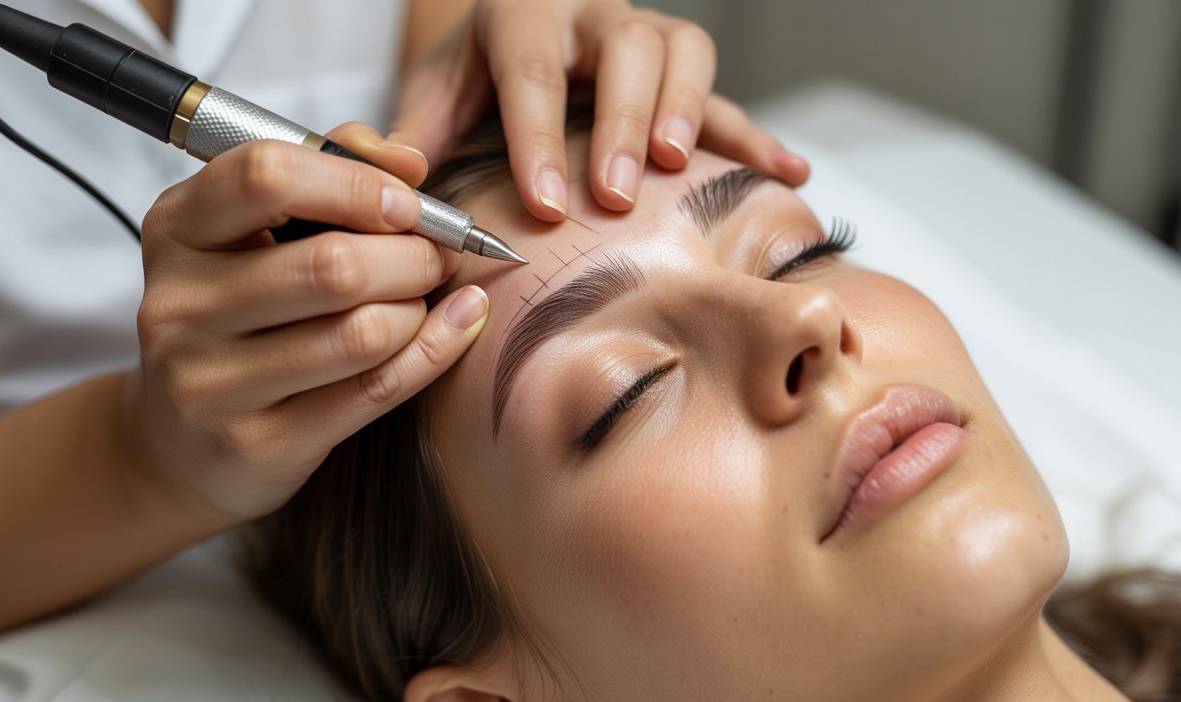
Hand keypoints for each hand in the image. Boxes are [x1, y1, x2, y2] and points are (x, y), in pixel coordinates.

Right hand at [129, 124, 489, 522]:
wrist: (184, 444)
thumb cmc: (243, 314)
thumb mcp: (259, 230)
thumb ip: (330, 170)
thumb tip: (408, 161)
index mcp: (177, 228)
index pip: (266, 176)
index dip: (357, 182)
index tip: (406, 202)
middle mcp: (180, 305)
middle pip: (333, 265)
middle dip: (412, 255)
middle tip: (437, 256)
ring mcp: (210, 382)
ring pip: (363, 333)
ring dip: (419, 310)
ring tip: (422, 300)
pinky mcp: (256, 444)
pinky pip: (374, 390)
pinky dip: (434, 352)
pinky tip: (457, 326)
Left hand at [390, 0, 808, 221]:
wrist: (528, 23)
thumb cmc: (481, 72)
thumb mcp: (436, 93)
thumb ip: (408, 135)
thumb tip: (393, 176)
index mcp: (522, 16)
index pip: (532, 70)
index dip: (539, 137)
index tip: (543, 203)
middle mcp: (591, 16)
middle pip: (623, 51)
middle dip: (622, 123)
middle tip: (613, 194)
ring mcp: (645, 36)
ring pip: (682, 50)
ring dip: (686, 111)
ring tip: (677, 170)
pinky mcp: (682, 69)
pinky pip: (726, 92)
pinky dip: (756, 134)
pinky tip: (787, 170)